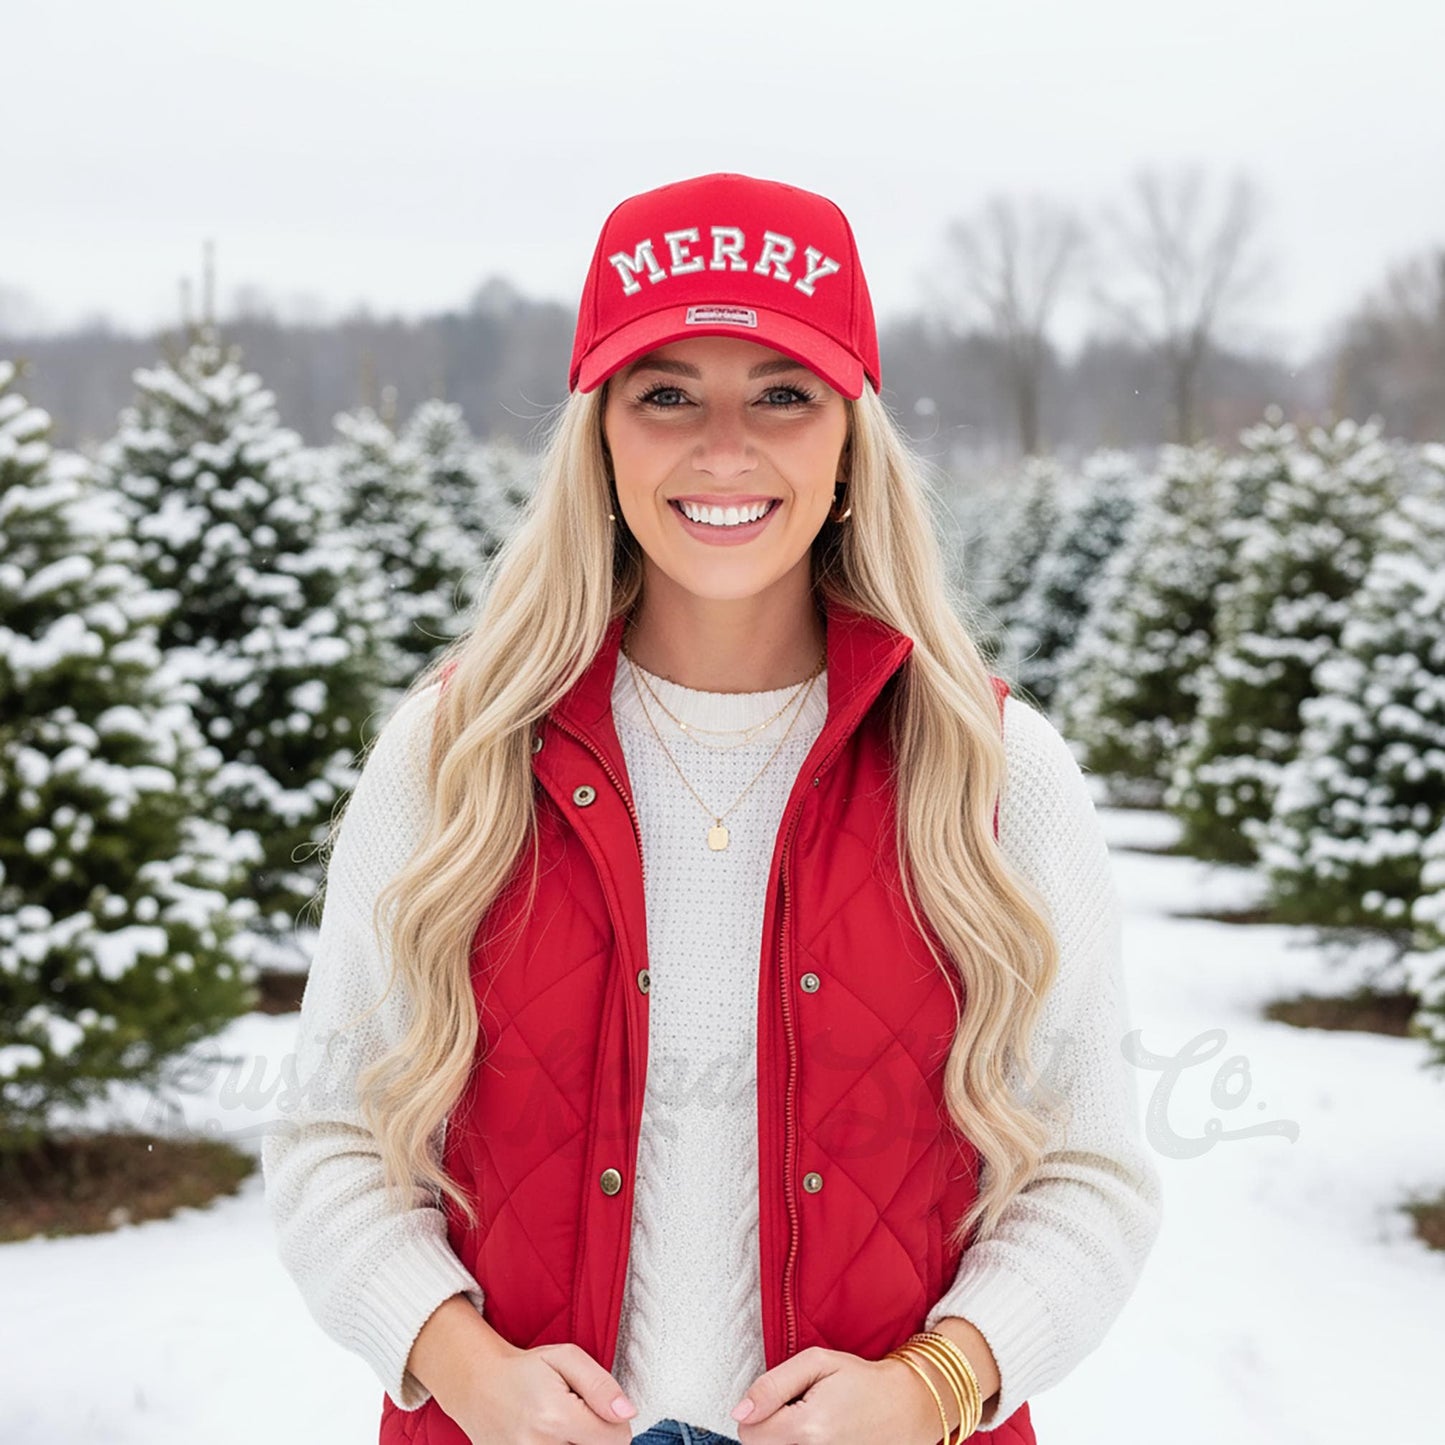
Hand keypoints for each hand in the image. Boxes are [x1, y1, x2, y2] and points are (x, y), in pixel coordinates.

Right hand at [445, 1339, 638, 1444]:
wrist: (478, 1385)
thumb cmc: (526, 1369)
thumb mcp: (566, 1358)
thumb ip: (600, 1386)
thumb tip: (628, 1413)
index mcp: (557, 1417)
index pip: (616, 1439)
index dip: (616, 1423)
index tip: (602, 1410)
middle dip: (596, 1436)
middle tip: (578, 1418)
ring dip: (579, 1444)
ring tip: (563, 1428)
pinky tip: (552, 1438)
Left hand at [729, 1345, 960, 1444]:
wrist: (901, 1408)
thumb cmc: (859, 1380)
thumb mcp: (816, 1363)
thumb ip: (772, 1385)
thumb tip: (740, 1412)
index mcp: (805, 1428)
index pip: (748, 1434)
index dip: (758, 1411)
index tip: (781, 1398)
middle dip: (769, 1425)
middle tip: (797, 1406)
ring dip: (782, 1436)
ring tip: (808, 1420)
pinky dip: (798, 1444)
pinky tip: (817, 1433)